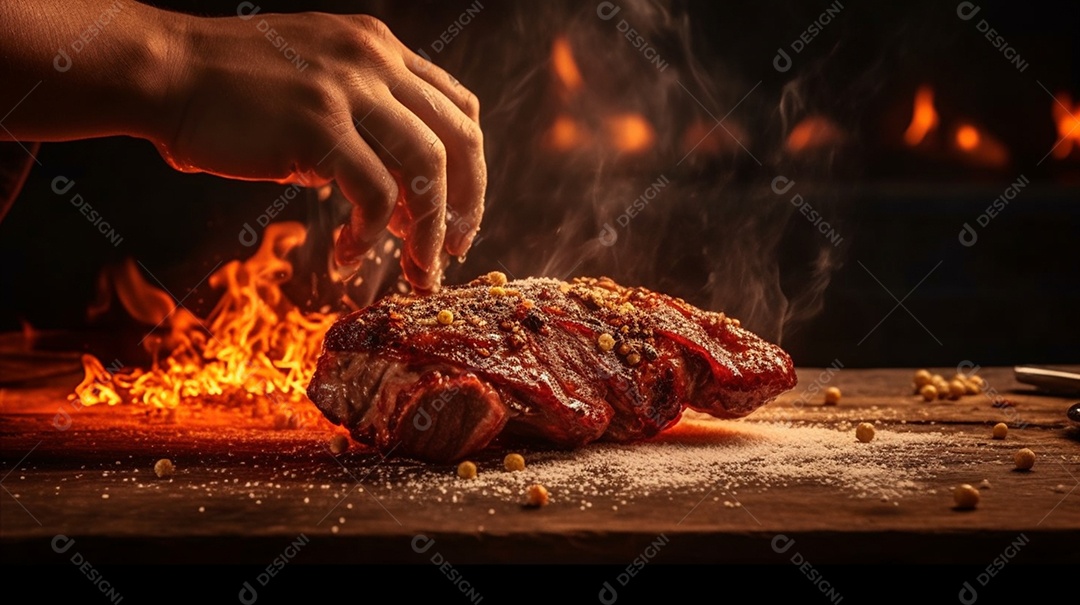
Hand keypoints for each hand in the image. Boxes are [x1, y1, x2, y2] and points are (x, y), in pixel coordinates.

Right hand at [159, 13, 485, 291]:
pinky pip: (374, 194)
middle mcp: (374, 61)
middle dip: (468, 203)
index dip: (470, 167)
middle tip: (454, 250)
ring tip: (415, 267)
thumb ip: (360, 118)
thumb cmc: (228, 89)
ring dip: (430, 230)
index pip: (457, 106)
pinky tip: (348, 252)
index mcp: (379, 49)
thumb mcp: (314, 81)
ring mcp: (348, 90)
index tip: (460, 212)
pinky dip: (370, 234)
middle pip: (459, 138)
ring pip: (428, 169)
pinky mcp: (318, 126)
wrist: (164, 73)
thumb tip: (392, 187)